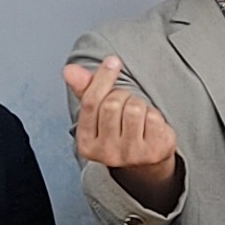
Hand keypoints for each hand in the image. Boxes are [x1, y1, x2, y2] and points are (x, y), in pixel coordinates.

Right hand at [63, 57, 184, 212]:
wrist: (146, 163)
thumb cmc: (120, 132)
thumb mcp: (99, 114)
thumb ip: (85, 91)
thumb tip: (69, 70)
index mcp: (86, 143)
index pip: (91, 103)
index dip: (102, 78)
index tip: (112, 61)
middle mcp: (106, 153)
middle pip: (113, 103)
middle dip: (123, 96)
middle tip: (126, 105)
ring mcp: (131, 155)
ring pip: (135, 108)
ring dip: (139, 105)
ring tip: (138, 118)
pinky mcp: (154, 153)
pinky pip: (154, 118)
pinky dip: (155, 115)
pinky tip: (151, 127)